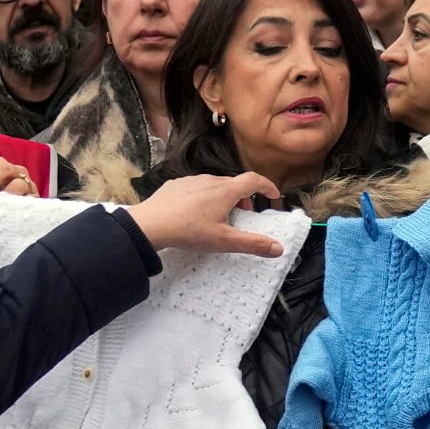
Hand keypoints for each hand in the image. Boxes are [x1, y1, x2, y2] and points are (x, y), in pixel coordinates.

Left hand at [130, 172, 289, 256]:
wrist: (150, 225)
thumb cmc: (189, 231)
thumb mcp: (225, 242)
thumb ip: (253, 244)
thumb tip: (279, 248)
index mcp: (226, 190)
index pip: (254, 181)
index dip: (267, 187)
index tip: (274, 196)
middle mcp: (210, 180)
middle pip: (234, 183)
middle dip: (244, 198)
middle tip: (244, 215)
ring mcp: (191, 180)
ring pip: (214, 184)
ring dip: (223, 196)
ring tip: (219, 215)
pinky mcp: (175, 185)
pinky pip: (195, 187)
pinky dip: (203, 196)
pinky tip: (195, 212)